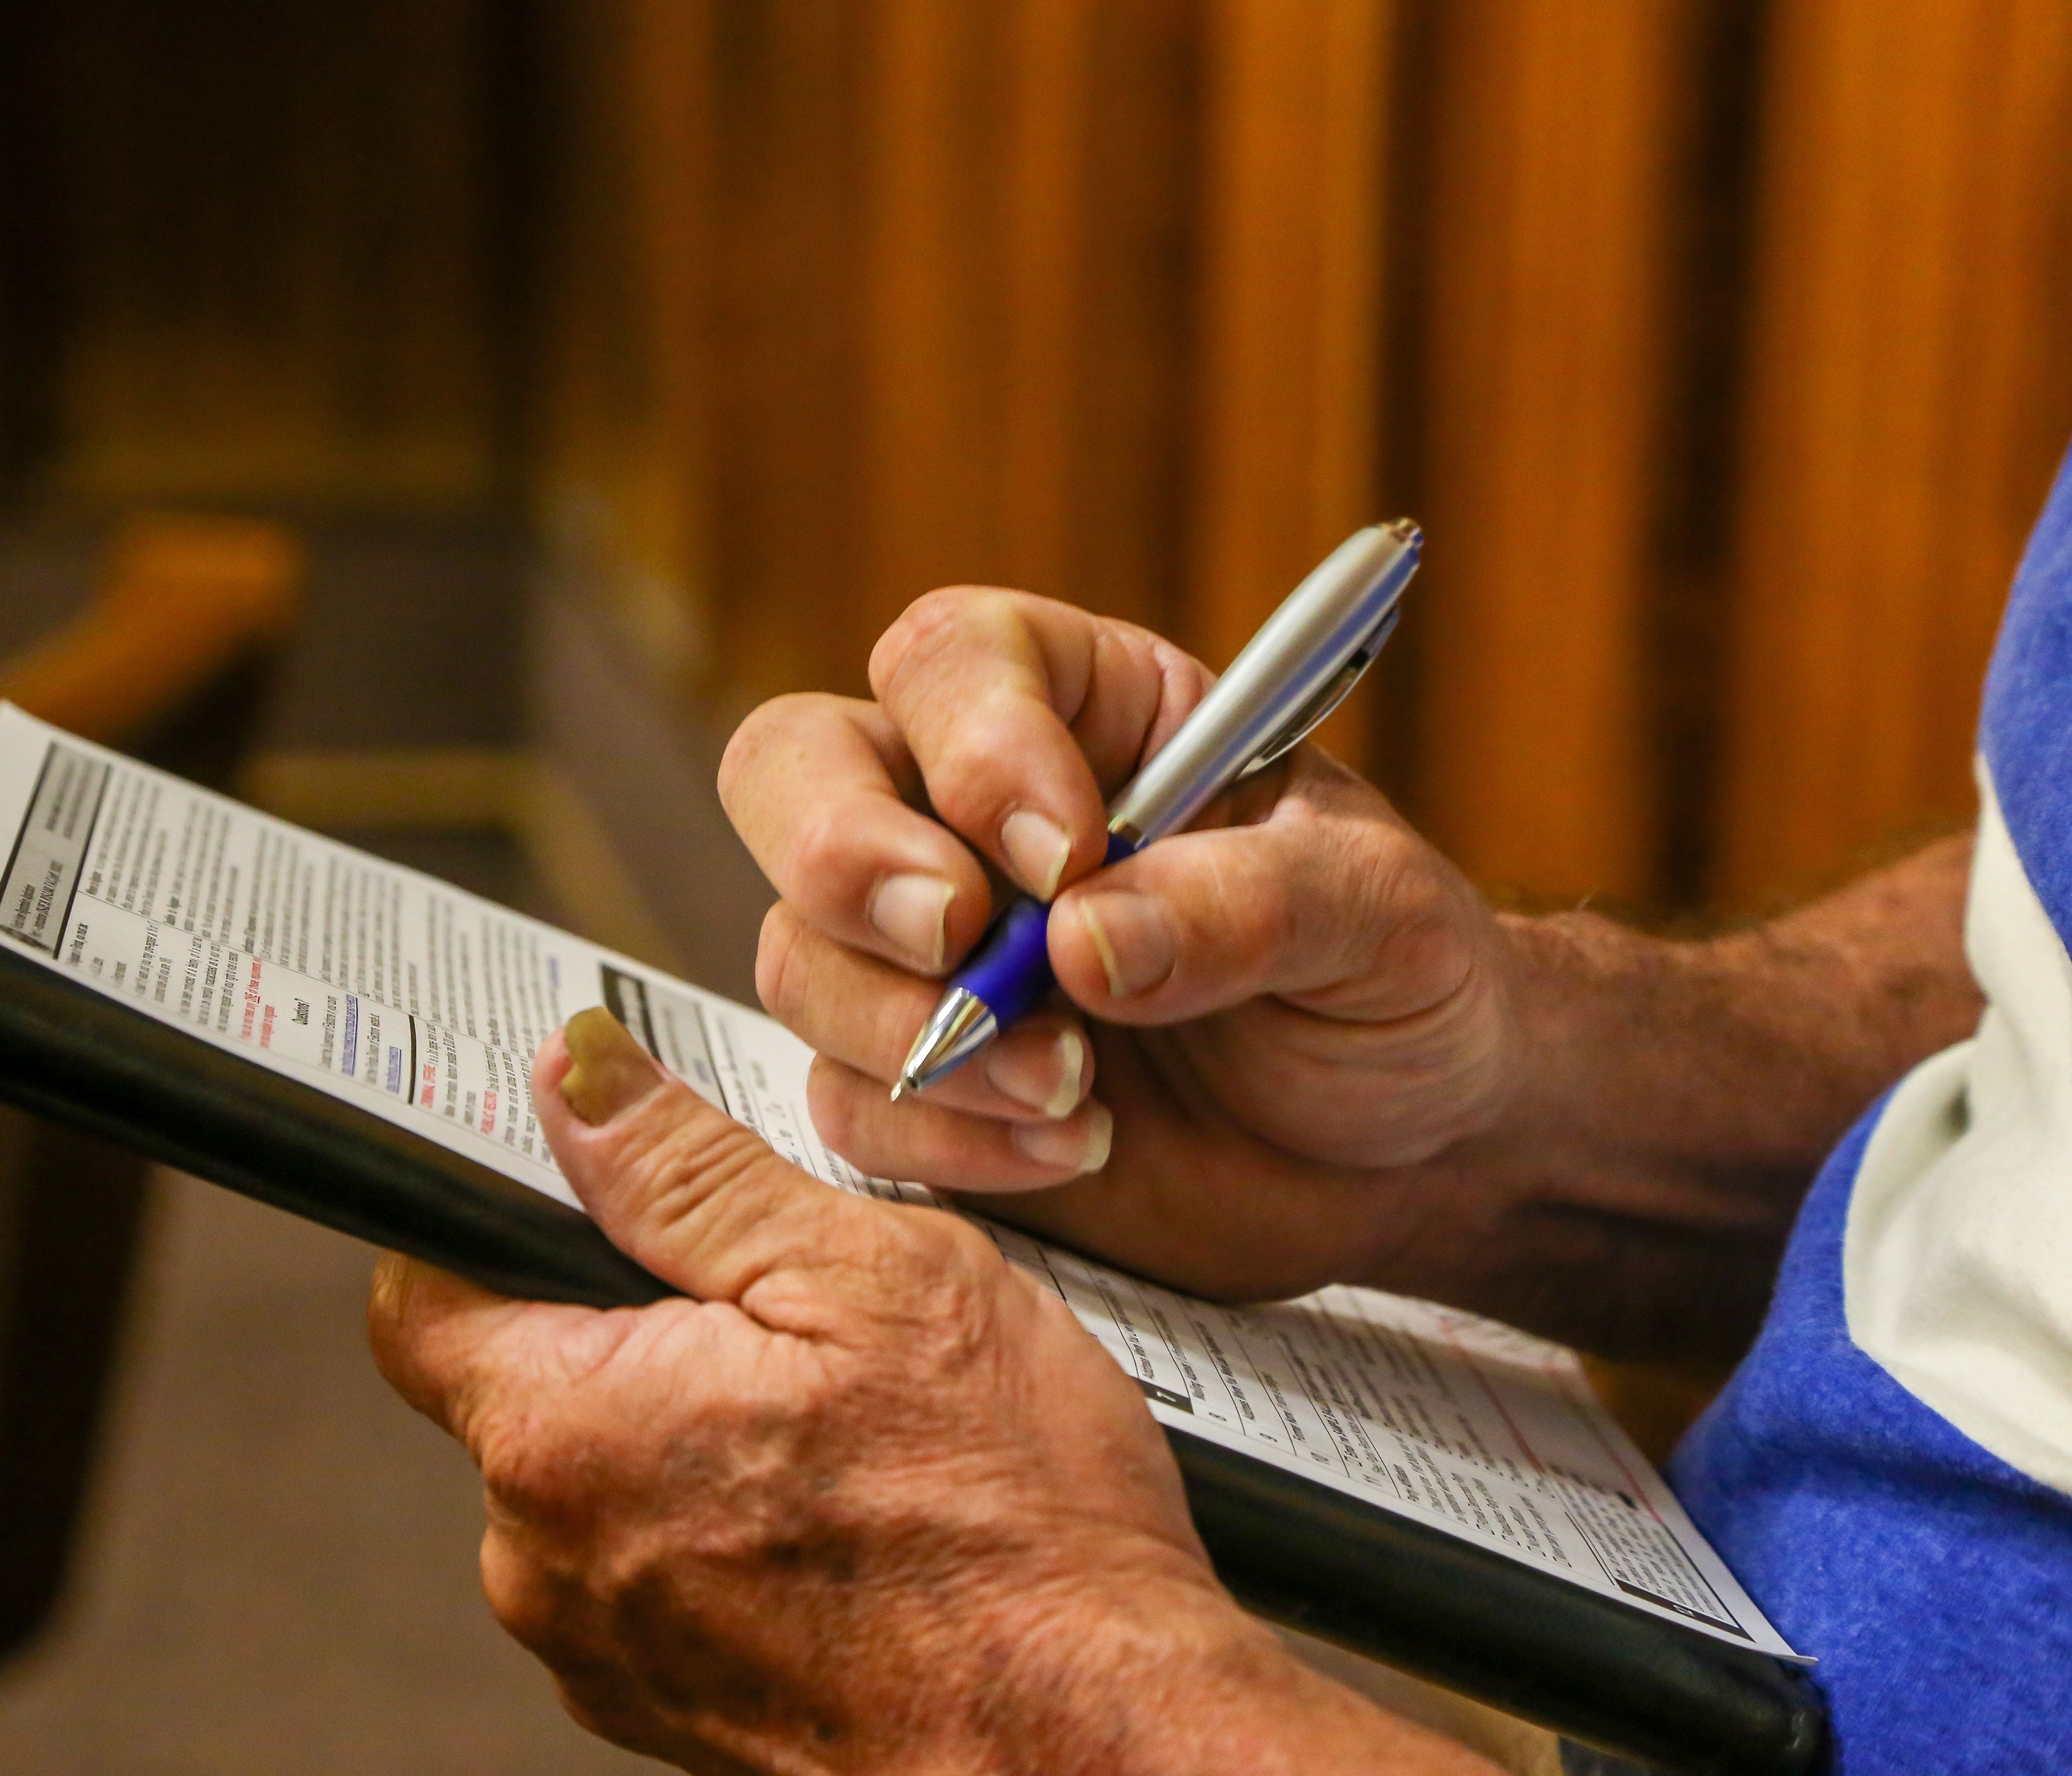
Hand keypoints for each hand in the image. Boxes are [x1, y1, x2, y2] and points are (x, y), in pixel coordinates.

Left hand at [369, 1007, 1484, 1774]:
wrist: (1101, 1747)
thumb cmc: (1011, 1525)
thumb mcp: (868, 1278)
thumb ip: (687, 1171)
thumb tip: (573, 1075)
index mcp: (564, 1430)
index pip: (423, 1289)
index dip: (498, 1213)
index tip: (594, 1185)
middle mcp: (547, 1561)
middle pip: (525, 1381)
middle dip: (632, 1322)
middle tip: (784, 1306)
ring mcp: (608, 1651)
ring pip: (603, 1476)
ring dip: (695, 1425)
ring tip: (845, 1421)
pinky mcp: (672, 1712)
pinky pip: (663, 1569)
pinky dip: (733, 1522)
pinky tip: (851, 1510)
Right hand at [718, 586, 1520, 1304]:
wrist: (1410, 1150)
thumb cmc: (1398, 985)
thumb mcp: (1382, 915)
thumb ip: (1250, 903)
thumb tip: (1086, 941)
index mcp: (1083, 714)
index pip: (954, 661)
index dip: (977, 742)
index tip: (1067, 854)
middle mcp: (966, 816)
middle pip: (794, 769)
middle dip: (845, 856)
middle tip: (958, 942)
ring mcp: (925, 955)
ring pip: (801, 951)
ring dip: (913, 1026)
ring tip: (1074, 1088)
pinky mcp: (916, 1086)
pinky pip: (844, 1099)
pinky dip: (940, 1136)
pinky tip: (1074, 1150)